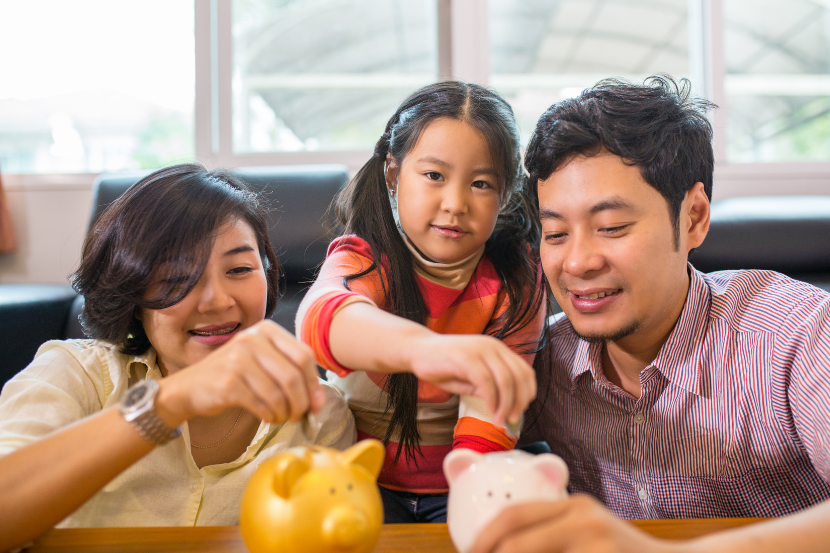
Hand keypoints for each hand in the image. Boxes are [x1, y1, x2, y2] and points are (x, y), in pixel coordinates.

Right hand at [156, 320, 323, 426]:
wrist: (189, 388)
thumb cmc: (232, 376)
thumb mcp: (261, 361)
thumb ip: (289, 371)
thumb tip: (317, 400)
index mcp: (266, 330)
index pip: (304, 355)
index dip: (314, 383)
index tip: (316, 404)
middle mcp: (252, 339)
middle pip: (293, 376)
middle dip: (302, 402)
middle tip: (299, 416)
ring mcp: (238, 359)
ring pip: (279, 393)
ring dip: (285, 412)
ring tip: (280, 417)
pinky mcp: (228, 382)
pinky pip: (263, 405)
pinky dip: (270, 416)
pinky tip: (267, 417)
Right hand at [405, 333, 535, 425]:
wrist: (416, 350)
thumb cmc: (443, 366)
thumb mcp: (471, 378)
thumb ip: (489, 388)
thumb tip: (507, 408)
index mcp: (498, 349)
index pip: (525, 371)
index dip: (527, 393)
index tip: (520, 412)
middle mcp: (493, 346)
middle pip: (519, 376)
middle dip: (519, 402)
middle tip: (512, 420)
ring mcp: (480, 349)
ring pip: (506, 379)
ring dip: (506, 404)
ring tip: (500, 420)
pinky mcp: (466, 357)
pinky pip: (486, 381)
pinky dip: (492, 399)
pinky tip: (489, 410)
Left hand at [472, 495, 683, 552]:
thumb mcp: (588, 533)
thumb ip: (554, 533)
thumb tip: (503, 546)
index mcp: (574, 506)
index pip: (513, 516)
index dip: (484, 538)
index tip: (470, 552)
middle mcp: (582, 517)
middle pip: (516, 539)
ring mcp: (595, 540)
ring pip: (531, 551)